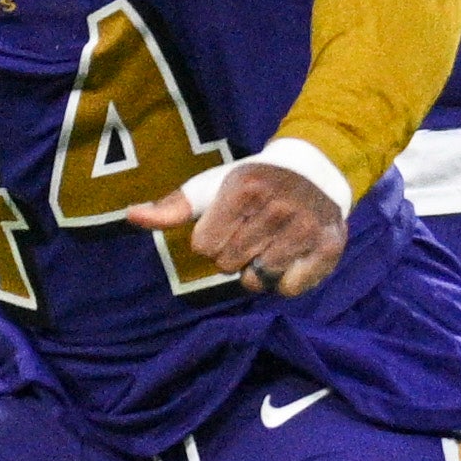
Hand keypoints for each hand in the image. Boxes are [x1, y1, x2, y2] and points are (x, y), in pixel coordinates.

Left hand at [137, 158, 348, 296]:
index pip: (205, 247)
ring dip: (257, 270)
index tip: (230, 222)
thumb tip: (132, 217)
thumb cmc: (253, 183)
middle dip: (234, 255)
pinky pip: (289, 289)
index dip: (212, 239)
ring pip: (257, 280)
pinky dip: (285, 281)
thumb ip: (173, 207)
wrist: (315, 171)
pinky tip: (290, 259)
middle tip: (251, 234)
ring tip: (269, 246)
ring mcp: (306, 228)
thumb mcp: (212, 186)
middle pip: (228, 265)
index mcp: (243, 188)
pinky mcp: (328, 247)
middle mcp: (277, 206)